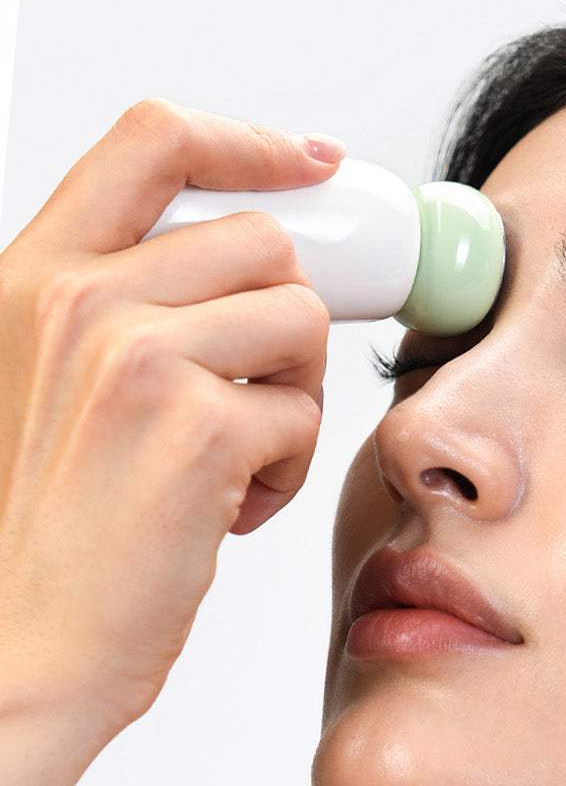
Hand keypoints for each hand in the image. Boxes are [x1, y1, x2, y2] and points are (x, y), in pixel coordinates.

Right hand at [0, 99, 338, 729]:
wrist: (24, 646)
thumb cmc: (47, 532)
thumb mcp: (43, 382)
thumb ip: (116, 310)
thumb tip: (235, 262)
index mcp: (36, 277)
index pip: (157, 139)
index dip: (255, 141)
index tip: (317, 164)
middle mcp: (79, 300)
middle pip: (265, 242)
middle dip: (286, 322)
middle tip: (250, 398)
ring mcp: (137, 358)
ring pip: (303, 321)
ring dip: (294, 397)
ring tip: (233, 461)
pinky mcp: (199, 429)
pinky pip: (306, 416)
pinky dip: (286, 471)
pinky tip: (227, 511)